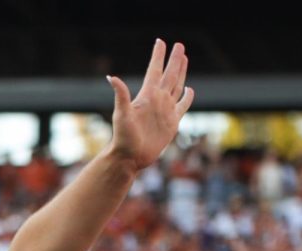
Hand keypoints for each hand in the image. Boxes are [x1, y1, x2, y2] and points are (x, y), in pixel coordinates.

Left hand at [107, 39, 194, 170]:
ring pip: (176, 86)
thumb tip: (111, 77)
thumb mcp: (121, 115)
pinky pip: (182, 106)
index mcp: (146, 96)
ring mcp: (165, 110)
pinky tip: (190, 89)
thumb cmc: (123, 137)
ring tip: (184, 58)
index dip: (158, 56)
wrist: (130, 157)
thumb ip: (121, 95)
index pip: (154, 71)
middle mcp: (156, 100)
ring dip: (181, 72)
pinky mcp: (172, 123)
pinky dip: (187, 97)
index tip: (160, 41)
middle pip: (168, 75)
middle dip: (174, 60)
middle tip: (179, 45)